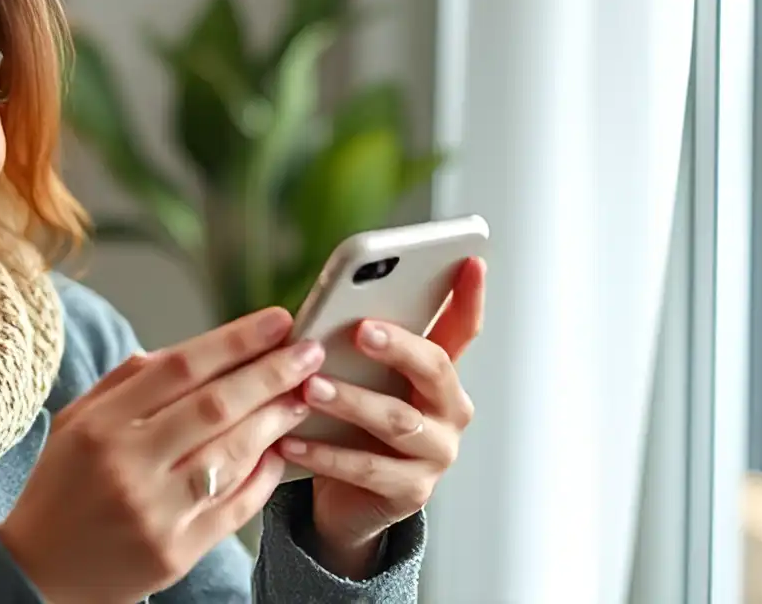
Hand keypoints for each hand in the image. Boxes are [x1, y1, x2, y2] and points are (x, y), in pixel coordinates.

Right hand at [0, 307, 324, 603]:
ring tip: (303, 395)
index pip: (179, 368)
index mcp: (100, 425)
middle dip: (271, 373)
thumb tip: (192, 351)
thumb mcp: (75, 422)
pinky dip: (265, 474)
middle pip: (215, 406)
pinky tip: (282, 449)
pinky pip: (237, 506)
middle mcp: (128, 465)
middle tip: (309, 351)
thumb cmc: (62, 488)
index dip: (234, 339)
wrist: (41, 575)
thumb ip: (127, 382)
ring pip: (233, 454)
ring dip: (276, 420)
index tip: (277, 320)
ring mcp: (156, 512)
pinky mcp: (177, 552)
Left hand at [279, 257, 484, 578]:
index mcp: (437, 373)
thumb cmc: (348, 424)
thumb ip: (354, 347)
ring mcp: (436, 452)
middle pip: (434, 368)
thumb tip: (328, 309)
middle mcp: (448, 409)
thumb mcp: (357, 378)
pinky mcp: (411, 492)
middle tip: (360, 329)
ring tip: (311, 386)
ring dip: (351, 401)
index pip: (463, 327)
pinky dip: (325, 454)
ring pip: (397, 420)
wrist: (345, 500)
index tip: (471, 260)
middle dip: (398, 346)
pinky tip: (290, 441)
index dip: (470, 296)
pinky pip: (367, 469)